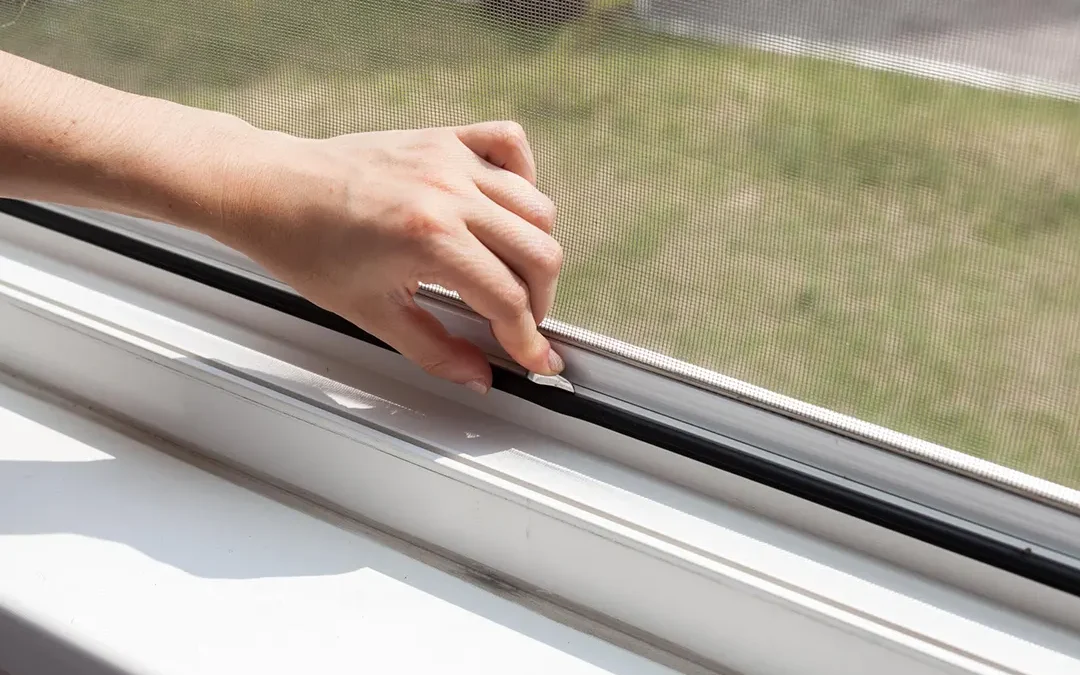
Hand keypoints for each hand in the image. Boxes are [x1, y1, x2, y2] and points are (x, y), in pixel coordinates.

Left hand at [218, 121, 563, 392]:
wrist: (269, 189)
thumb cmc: (306, 248)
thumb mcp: (370, 312)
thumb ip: (433, 349)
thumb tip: (478, 377)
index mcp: (430, 239)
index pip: (508, 299)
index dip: (527, 339)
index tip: (537, 359)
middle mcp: (449, 192)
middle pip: (539, 252)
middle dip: (539, 301)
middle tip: (519, 323)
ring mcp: (450, 158)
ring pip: (536, 206)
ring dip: (536, 249)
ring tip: (510, 275)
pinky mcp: (443, 137)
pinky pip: (510, 144)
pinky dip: (523, 178)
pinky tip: (505, 209)